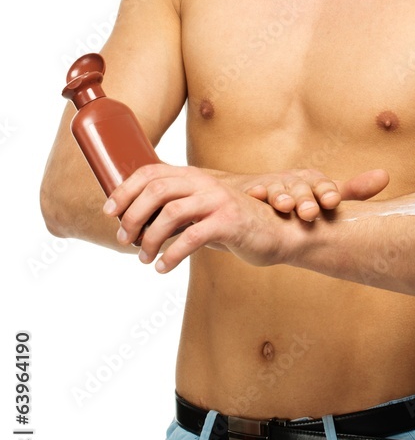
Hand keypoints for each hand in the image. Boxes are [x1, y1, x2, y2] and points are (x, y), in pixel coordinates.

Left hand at [104, 163, 311, 272]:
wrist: (279, 233)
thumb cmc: (235, 225)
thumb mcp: (203, 212)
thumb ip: (178, 210)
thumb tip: (138, 224)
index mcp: (194, 176)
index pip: (150, 172)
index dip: (125, 190)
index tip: (110, 212)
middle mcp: (204, 182)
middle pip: (155, 190)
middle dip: (132, 216)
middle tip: (126, 240)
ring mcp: (217, 200)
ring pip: (170, 214)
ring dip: (150, 239)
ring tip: (144, 259)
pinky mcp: (229, 221)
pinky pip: (191, 237)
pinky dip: (171, 255)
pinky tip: (163, 267)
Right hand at [231, 167, 389, 220]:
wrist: (252, 194)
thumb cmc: (296, 197)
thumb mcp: (324, 193)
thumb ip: (354, 190)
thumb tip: (386, 176)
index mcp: (312, 181)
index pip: (324, 185)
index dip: (327, 192)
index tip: (332, 201)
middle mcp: (293, 181)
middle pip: (301, 188)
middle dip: (306, 199)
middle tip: (310, 213)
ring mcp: (270, 186)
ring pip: (277, 191)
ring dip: (281, 197)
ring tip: (285, 207)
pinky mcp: (249, 192)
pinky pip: (251, 193)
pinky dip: (254, 194)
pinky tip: (255, 196)